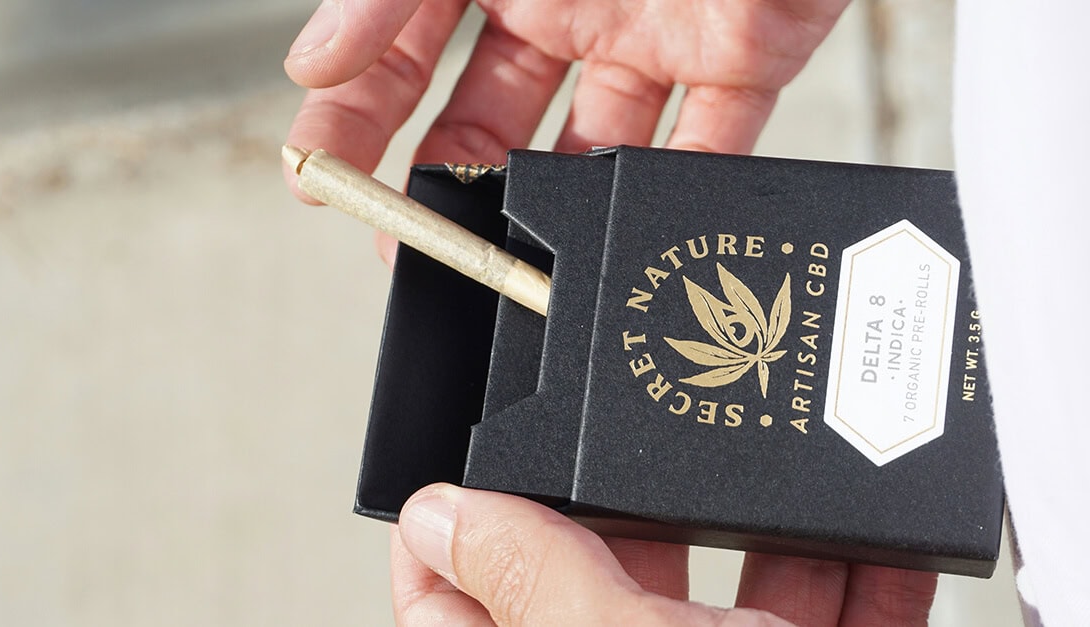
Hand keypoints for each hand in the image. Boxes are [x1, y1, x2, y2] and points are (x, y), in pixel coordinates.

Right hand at [284, 0, 849, 259]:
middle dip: (446, 188)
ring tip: (515, 251)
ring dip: (554, 206)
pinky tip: (624, 232)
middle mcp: (565, 7)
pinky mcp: (738, 58)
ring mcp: (647, 38)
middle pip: (489, 121)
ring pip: (590, 149)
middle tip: (414, 242)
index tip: (315, 175)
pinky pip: (709, 143)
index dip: (354, 115)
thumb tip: (313, 65)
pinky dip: (672, 194)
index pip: (404, 57)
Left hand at [392, 483, 936, 625]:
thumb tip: (440, 521)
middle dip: (633, 520)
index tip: (464, 487)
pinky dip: (857, 577)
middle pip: (600, 589)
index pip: (454, 622)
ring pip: (724, 602)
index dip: (450, 549)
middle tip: (641, 463)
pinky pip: (826, 620)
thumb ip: (526, 582)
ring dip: (762, 541)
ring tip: (766, 490)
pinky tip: (870, 545)